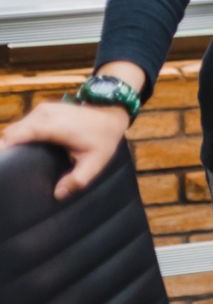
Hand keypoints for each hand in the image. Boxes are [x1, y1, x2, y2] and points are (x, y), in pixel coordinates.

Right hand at [1, 99, 133, 198]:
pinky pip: (23, 124)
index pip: (16, 135)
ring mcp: (42, 109)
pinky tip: (20, 151)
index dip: (3, 148)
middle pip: (11, 132)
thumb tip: (58, 194)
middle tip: (5, 169)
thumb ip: (78, 179)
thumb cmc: (103, 139)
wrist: (112, 114)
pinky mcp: (42, 109)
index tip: (0, 164)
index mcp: (53, 126)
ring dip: (11, 143)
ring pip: (15, 127)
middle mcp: (44, 114)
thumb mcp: (95, 162)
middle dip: (5, 149)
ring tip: (11, 162)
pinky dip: (19, 136)